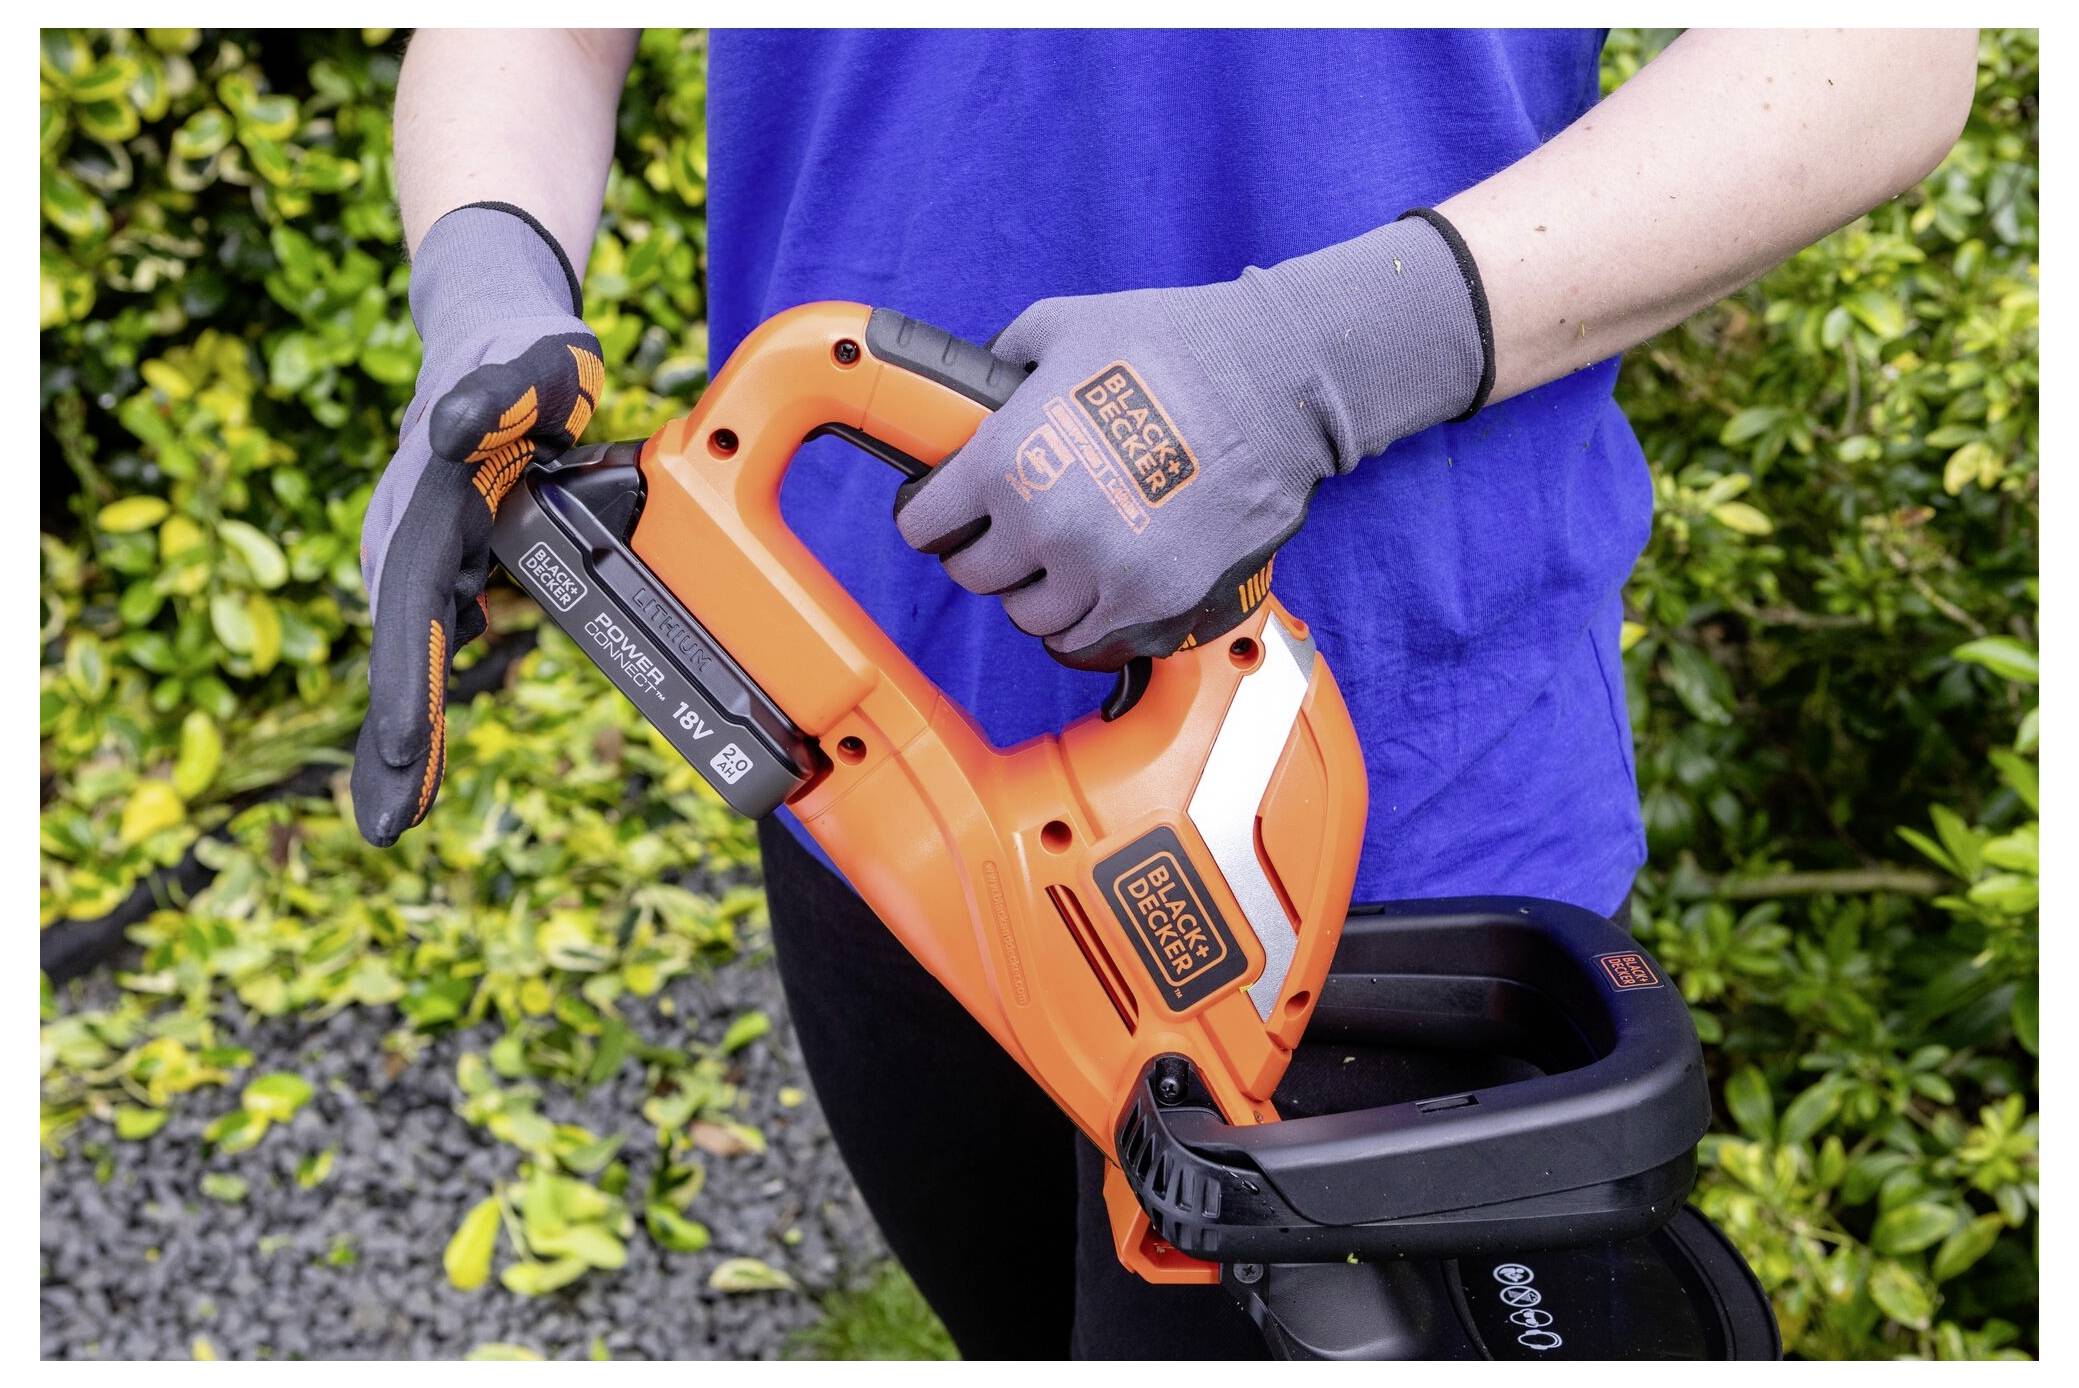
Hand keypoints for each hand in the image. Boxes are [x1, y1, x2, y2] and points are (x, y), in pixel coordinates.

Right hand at [351, 205, 601, 844]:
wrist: (494, 336)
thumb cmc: (526, 358)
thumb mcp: (532, 365)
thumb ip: (501, 391)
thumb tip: (450, 428)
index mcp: (429, 503)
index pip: (413, 603)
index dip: (406, 679)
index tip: (398, 747)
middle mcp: (407, 534)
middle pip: (400, 648)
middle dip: (392, 740)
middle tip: (386, 826)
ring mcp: (416, 550)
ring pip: (408, 653)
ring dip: (399, 733)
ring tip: (393, 815)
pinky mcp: (436, 562)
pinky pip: (425, 639)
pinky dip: (418, 697)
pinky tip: (415, 757)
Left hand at [894, 211, 1490, 670]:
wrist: (1275, 383)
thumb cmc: (1174, 347)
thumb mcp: (1062, 328)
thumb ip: (1001, 362)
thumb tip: (975, 388)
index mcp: (1008, 462)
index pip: (924, 526)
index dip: (932, 512)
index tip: (944, 511)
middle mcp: (1047, 529)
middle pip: (973, 576)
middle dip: (983, 549)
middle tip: (1006, 527)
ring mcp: (1103, 575)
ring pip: (1030, 615)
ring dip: (1036, 587)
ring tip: (1057, 555)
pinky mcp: (1156, 602)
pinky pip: (1088, 637)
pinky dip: (1084, 616)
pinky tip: (1094, 583)